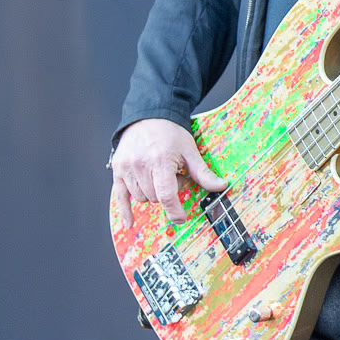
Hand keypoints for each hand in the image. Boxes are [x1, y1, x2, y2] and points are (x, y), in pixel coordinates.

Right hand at [111, 118, 227, 223]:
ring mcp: (127, 168)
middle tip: (173, 175)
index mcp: (161, 162)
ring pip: (141, 198)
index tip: (181, 218)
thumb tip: (221, 186)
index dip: (175, 210)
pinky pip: (120, 197)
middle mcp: (141, 166)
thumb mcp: (190, 151)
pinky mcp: (117, 169)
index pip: (166, 195)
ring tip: (159, 174)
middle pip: (155, 197)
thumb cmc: (171, 134)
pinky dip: (125, 210)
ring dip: (152, 193)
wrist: (149, 116)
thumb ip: (203, 172)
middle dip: (167, 192)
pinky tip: (130, 222)